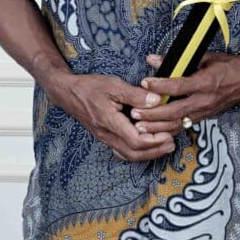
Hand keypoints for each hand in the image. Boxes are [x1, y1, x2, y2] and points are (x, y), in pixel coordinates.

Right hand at [50, 72, 174, 161]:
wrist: (68, 93)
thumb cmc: (90, 87)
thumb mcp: (114, 85)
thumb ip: (136, 94)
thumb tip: (156, 100)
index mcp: (109, 122)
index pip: (135, 141)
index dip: (154, 141)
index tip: (169, 134)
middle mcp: (107, 135)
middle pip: (134, 153)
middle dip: (155, 151)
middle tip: (172, 143)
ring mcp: (105, 138)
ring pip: (128, 154)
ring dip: (148, 153)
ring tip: (165, 145)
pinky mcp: (105, 137)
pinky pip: (122, 151)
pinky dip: (137, 151)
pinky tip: (147, 145)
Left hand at [130, 51, 239, 133]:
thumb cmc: (227, 66)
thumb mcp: (205, 57)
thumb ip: (178, 61)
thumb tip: (153, 59)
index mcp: (205, 82)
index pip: (178, 86)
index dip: (160, 86)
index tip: (144, 83)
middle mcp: (204, 100)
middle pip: (174, 111)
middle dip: (152, 114)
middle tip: (134, 113)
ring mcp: (203, 111)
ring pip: (177, 123)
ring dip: (157, 127)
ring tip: (139, 127)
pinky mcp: (203, 118)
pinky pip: (183, 127)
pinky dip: (168, 131)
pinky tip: (154, 133)